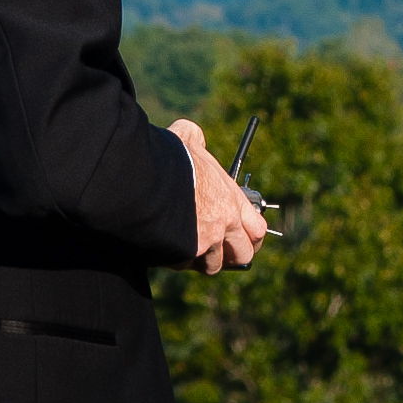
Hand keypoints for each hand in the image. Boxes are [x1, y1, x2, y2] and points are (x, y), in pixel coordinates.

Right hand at [170, 119, 271, 273]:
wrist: (145, 176)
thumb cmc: (167, 156)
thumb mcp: (187, 139)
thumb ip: (196, 140)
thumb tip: (194, 137)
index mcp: (231, 199)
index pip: (257, 229)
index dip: (251, 238)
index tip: (243, 240)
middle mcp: (225, 223)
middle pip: (242, 255)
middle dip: (231, 256)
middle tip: (217, 251)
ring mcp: (206, 241)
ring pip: (211, 265)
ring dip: (200, 260)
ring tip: (185, 248)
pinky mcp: (185, 253)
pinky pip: (182, 264)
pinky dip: (175, 259)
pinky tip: (164, 245)